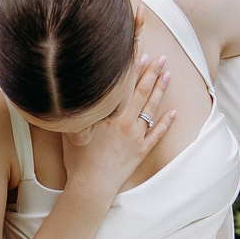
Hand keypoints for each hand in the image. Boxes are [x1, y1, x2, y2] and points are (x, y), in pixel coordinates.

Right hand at [63, 55, 175, 200]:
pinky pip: (157, 134)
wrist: (91, 187)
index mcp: (109, 115)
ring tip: (168, 75)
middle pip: (141, 92)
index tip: (140, 51)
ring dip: (161, 91)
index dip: (133, 68)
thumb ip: (74, 111)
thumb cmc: (76, 159)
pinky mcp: (141, 152)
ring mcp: (136, 137)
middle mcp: (125, 122)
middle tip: (161, 58)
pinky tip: (173, 112)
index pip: (123, 85)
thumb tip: (65, 93)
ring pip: (152, 109)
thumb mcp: (70, 130)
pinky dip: (166, 123)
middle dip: (152, 73)